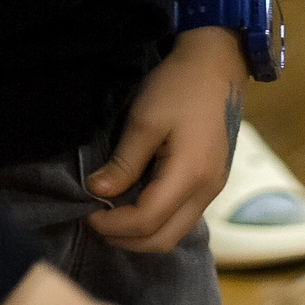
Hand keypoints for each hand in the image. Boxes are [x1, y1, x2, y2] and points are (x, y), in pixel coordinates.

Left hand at [84, 25, 246, 251]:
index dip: (113, 225)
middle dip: (126, 238)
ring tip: (113, 216)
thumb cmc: (179, 87)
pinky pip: (183, 218)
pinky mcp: (212, 182)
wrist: (216, 65)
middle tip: (96, 220)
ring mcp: (213, 188)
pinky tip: (136, 204)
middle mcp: (207, 190)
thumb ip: (123, 162)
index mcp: (190, 175)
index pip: (147, 221)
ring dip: (142, 234)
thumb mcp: (145, 120)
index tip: (87, 213)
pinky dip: (157, 222)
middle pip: (163, 239)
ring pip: (174, 233)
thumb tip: (98, 192)